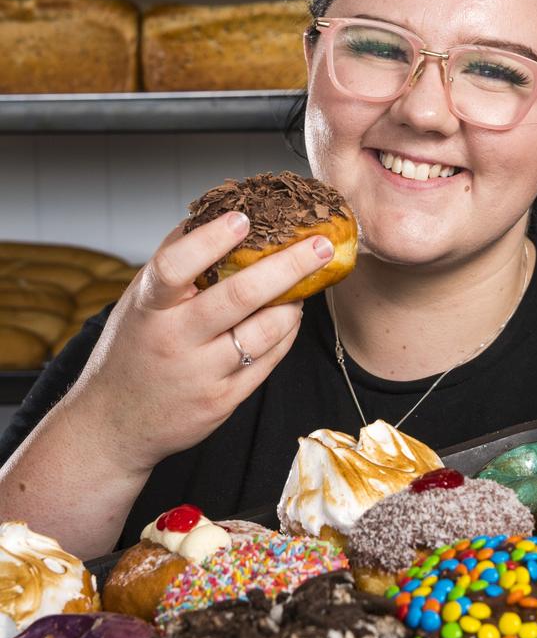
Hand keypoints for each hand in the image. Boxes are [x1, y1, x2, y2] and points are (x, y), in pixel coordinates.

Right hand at [70, 211, 333, 472]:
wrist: (114, 423)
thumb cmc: (135, 346)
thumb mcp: (140, 301)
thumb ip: (175, 262)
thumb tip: (218, 214)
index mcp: (149, 307)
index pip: (175, 267)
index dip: (209, 240)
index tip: (242, 217)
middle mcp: (173, 340)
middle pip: (239, 297)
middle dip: (289, 266)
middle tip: (322, 244)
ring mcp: (200, 374)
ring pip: (265, 331)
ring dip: (294, 301)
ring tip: (310, 278)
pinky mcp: (222, 401)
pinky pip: (268, 360)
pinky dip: (287, 332)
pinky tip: (292, 314)